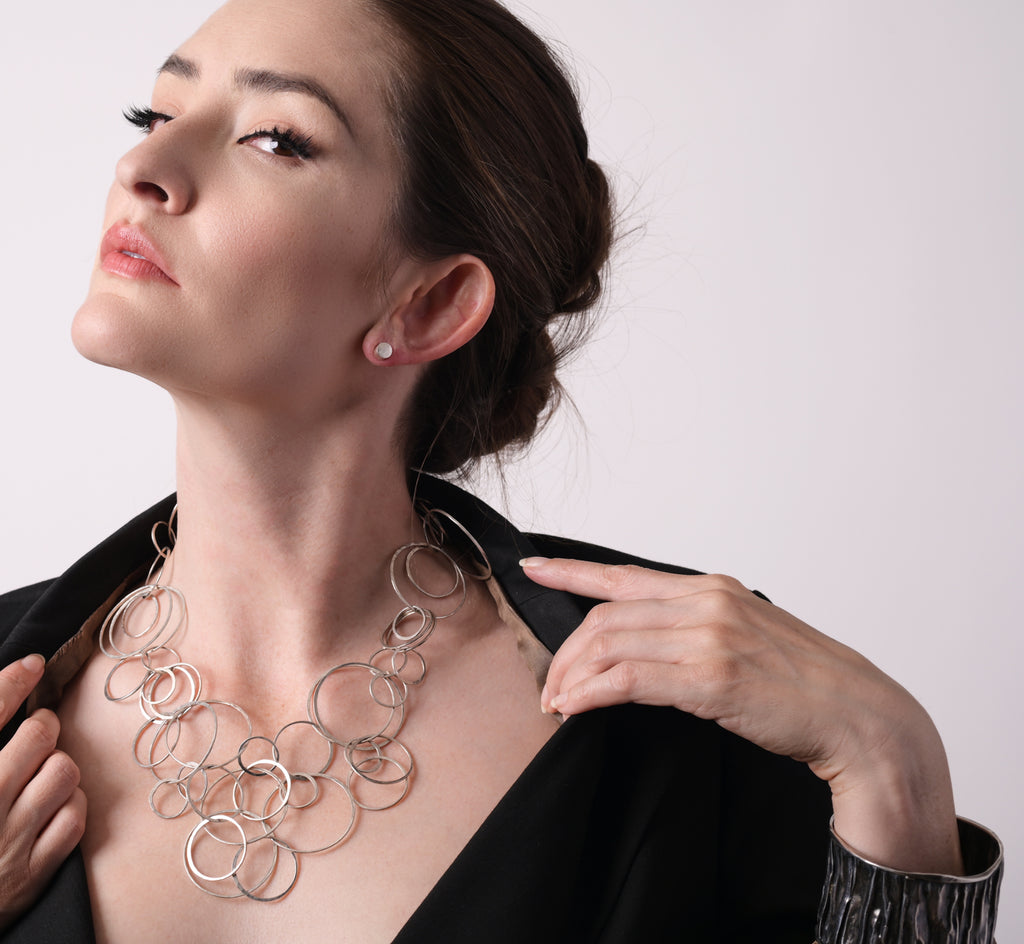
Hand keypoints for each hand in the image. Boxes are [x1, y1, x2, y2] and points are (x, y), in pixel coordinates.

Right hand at [0, 655, 86, 929]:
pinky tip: (52, 807)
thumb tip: (11, 686)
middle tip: (37, 730)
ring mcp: (7, 844)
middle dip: (42, 726)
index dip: (11, 684)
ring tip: (41, 772)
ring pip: (63, 773)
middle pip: (37, 737)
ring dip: (57, 766)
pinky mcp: (31, 874)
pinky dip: (69, 806)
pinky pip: (74, 818)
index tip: (32, 664)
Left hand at [522, 557, 962, 873]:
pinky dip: (592, 692)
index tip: (532, 568)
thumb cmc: (804, 683)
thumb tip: (641, 646)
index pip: (623, 576)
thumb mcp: (745, 637)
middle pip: (607, 615)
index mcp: (711, 587)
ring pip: (611, 643)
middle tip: (548, 685)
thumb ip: (694, 630)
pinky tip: (575, 708)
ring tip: (556, 702)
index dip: (570, 573)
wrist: (860, 717)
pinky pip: (629, 679)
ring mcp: (711, 636)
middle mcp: (707, 602)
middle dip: (566, 652)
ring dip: (572, 676)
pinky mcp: (713, 677)